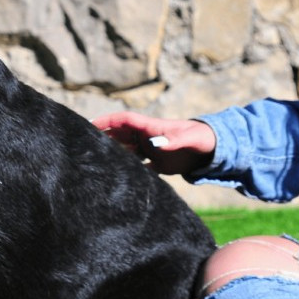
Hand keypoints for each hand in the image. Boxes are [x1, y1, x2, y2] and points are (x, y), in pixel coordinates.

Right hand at [90, 110, 216, 176]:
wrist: (214, 151)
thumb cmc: (202, 138)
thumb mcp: (190, 138)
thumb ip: (173, 140)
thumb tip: (155, 143)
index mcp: (151, 126)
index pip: (123, 120)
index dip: (106, 121)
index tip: (88, 124)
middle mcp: (147, 137)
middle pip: (119, 135)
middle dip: (102, 138)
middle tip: (83, 146)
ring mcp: (150, 150)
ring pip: (125, 151)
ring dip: (112, 155)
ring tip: (94, 164)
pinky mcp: (157, 164)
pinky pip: (137, 166)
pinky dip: (126, 170)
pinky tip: (116, 179)